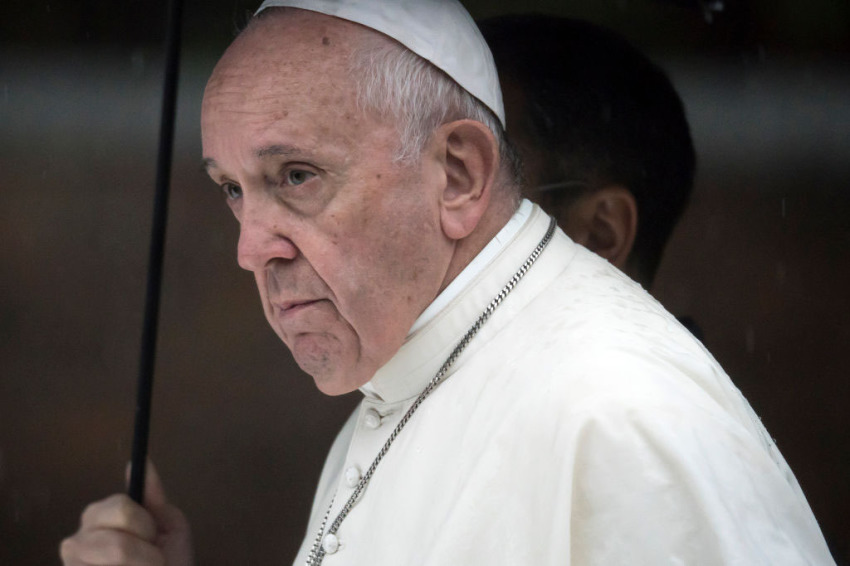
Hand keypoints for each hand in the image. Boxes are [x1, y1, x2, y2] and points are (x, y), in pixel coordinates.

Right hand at [60, 461, 193, 565]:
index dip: (145, 525)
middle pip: (116, 542)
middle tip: (150, 559)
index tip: (154, 536)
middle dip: (144, 553)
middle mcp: (76, 541)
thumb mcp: (168, 525)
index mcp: (98, 516)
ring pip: (116, 559)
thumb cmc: (167, 561)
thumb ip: (153, 496)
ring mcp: (72, 565)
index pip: (121, 507)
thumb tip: (141, 460)